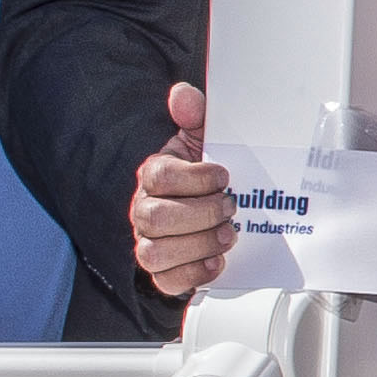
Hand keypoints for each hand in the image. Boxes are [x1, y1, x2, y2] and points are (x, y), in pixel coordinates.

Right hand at [131, 80, 237, 297]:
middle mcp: (145, 211)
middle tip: (231, 208)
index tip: (224, 176)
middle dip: (201, 214)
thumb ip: (196, 115)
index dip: (194, 178)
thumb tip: (182, 94)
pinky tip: (218, 262)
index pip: (158, 177)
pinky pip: (167, 282)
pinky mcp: (166, 273)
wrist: (219, 212)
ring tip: (228, 235)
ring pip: (155, 253)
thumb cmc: (209, 175)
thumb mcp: (206, 140)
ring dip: (198, 245)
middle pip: (155, 218)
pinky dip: (195, 274)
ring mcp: (151, 244)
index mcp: (154, 176)